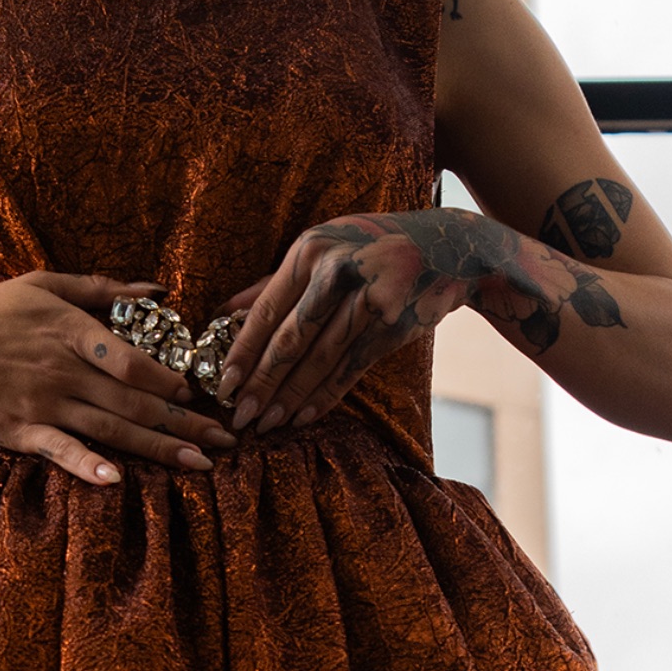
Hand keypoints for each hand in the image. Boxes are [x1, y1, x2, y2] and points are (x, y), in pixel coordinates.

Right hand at [0, 271, 238, 486]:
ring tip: (198, 464)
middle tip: (226, 440)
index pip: (131, 360)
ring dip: (158, 448)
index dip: (167, 378)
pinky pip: (62, 451)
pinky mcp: (23, 432)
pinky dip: (89, 465)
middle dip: (184, 422)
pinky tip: (118, 480)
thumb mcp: (43, 285)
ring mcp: (44, 404)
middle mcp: (64, 371)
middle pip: (134, 400)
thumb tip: (156, 288)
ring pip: (111, 428)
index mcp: (72, 332)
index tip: (195, 392)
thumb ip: (101, 288)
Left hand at [213, 209, 604, 432]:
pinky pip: (350, 368)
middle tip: (238, 417)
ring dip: (290, 397)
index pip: (266, 311)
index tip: (221, 384)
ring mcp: (368, 299)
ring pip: (319, 360)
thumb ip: (274, 280)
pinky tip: (304, 416)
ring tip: (267, 424)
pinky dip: (325, 395)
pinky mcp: (392, 324)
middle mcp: (337, 272)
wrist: (450, 247)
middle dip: (260, 384)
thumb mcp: (324, 247)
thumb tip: (224, 310)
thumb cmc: (373, 246)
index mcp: (310, 250)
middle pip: (289, 340)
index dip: (241, 352)